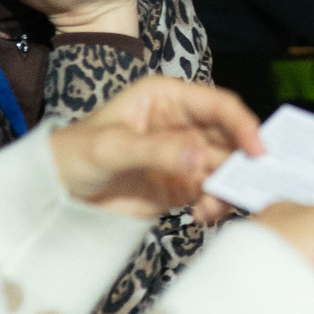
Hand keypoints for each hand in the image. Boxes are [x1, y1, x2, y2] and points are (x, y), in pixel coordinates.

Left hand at [47, 76, 263, 219]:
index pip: (217, 105)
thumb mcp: (110, 148)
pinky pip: (213, 192)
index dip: (243, 125)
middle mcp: (183, 123)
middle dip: (240, 163)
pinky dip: (215, 205)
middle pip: (230, 138)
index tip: (259, 151)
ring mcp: (185, 156)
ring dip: (228, 188)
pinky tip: (201, 216)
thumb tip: (200, 158)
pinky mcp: (183, 185)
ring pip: (226, 168)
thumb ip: (156, 150)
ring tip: (211, 209)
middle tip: (245, 187)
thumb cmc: (74, 155)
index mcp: (168, 97)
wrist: (54, 195)